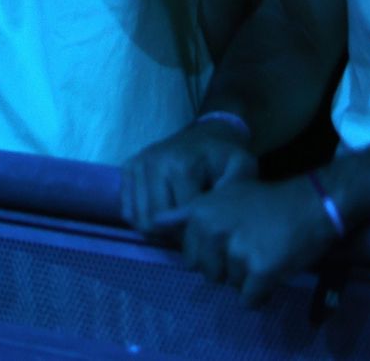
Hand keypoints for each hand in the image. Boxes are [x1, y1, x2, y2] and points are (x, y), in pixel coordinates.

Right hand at [122, 118, 256, 232]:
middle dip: (173, 235)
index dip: (193, 233)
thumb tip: (214, 213)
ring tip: (177, 224)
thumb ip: (234, 190)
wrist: (207, 134)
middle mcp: (153, 163)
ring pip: (138, 218)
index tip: (206, 233)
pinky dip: (142, 219)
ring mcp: (137, 165)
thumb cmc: (224, 156)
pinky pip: (126, 209)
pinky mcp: (127, 168)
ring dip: (158, 229)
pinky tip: (161, 216)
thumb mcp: (242, 168)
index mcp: (181, 166)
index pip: (177, 218)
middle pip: (154, 221)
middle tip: (191, 231)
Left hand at [180, 176, 340, 304]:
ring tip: (263, 255)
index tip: (230, 243)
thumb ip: (185, 213)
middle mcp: (212, 232)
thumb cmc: (266, 201)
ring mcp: (236, 252)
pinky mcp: (261, 271)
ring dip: (246, 279)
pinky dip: (260, 295)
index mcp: (199, 215)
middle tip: (250, 250)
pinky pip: (250, 299)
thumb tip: (153, 223)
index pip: (190, 256)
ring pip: (231, 285)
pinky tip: (272, 273)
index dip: (211, 255)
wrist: (311, 204)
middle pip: (208, 273)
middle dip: (227, 269)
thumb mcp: (221, 196)